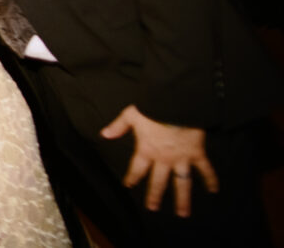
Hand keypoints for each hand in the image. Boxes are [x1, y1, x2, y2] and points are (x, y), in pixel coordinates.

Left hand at [101, 104, 217, 215]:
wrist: (176, 104)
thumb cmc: (153, 108)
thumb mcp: (131, 115)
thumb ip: (119, 126)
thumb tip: (104, 134)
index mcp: (147, 150)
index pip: (137, 168)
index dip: (132, 177)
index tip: (128, 185)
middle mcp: (163, 158)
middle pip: (158, 181)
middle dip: (154, 195)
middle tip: (152, 207)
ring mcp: (181, 158)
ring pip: (182, 182)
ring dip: (182, 198)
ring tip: (183, 213)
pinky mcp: (196, 153)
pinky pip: (205, 169)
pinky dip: (211, 179)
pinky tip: (214, 190)